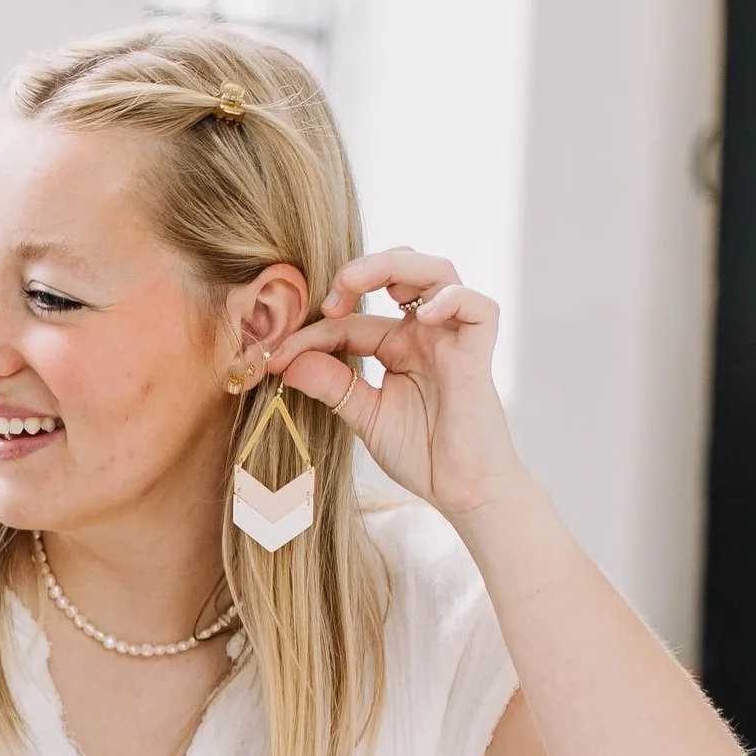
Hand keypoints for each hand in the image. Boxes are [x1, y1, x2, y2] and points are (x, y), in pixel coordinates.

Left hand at [268, 250, 525, 518]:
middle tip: (328, 298)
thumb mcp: (363, 416)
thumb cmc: (421, 454)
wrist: (460, 490)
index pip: (351, 321)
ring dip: (396, 266)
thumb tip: (286, 361)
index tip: (276, 355)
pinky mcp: (478, 354)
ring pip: (438, 274)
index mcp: (398, 346)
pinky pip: (479, 308)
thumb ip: (330, 385)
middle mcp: (426, 334)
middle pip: (401, 271)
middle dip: (361, 271)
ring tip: (356, 284)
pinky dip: (452, 299)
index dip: (313, 332)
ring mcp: (453, 339)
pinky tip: (421, 314)